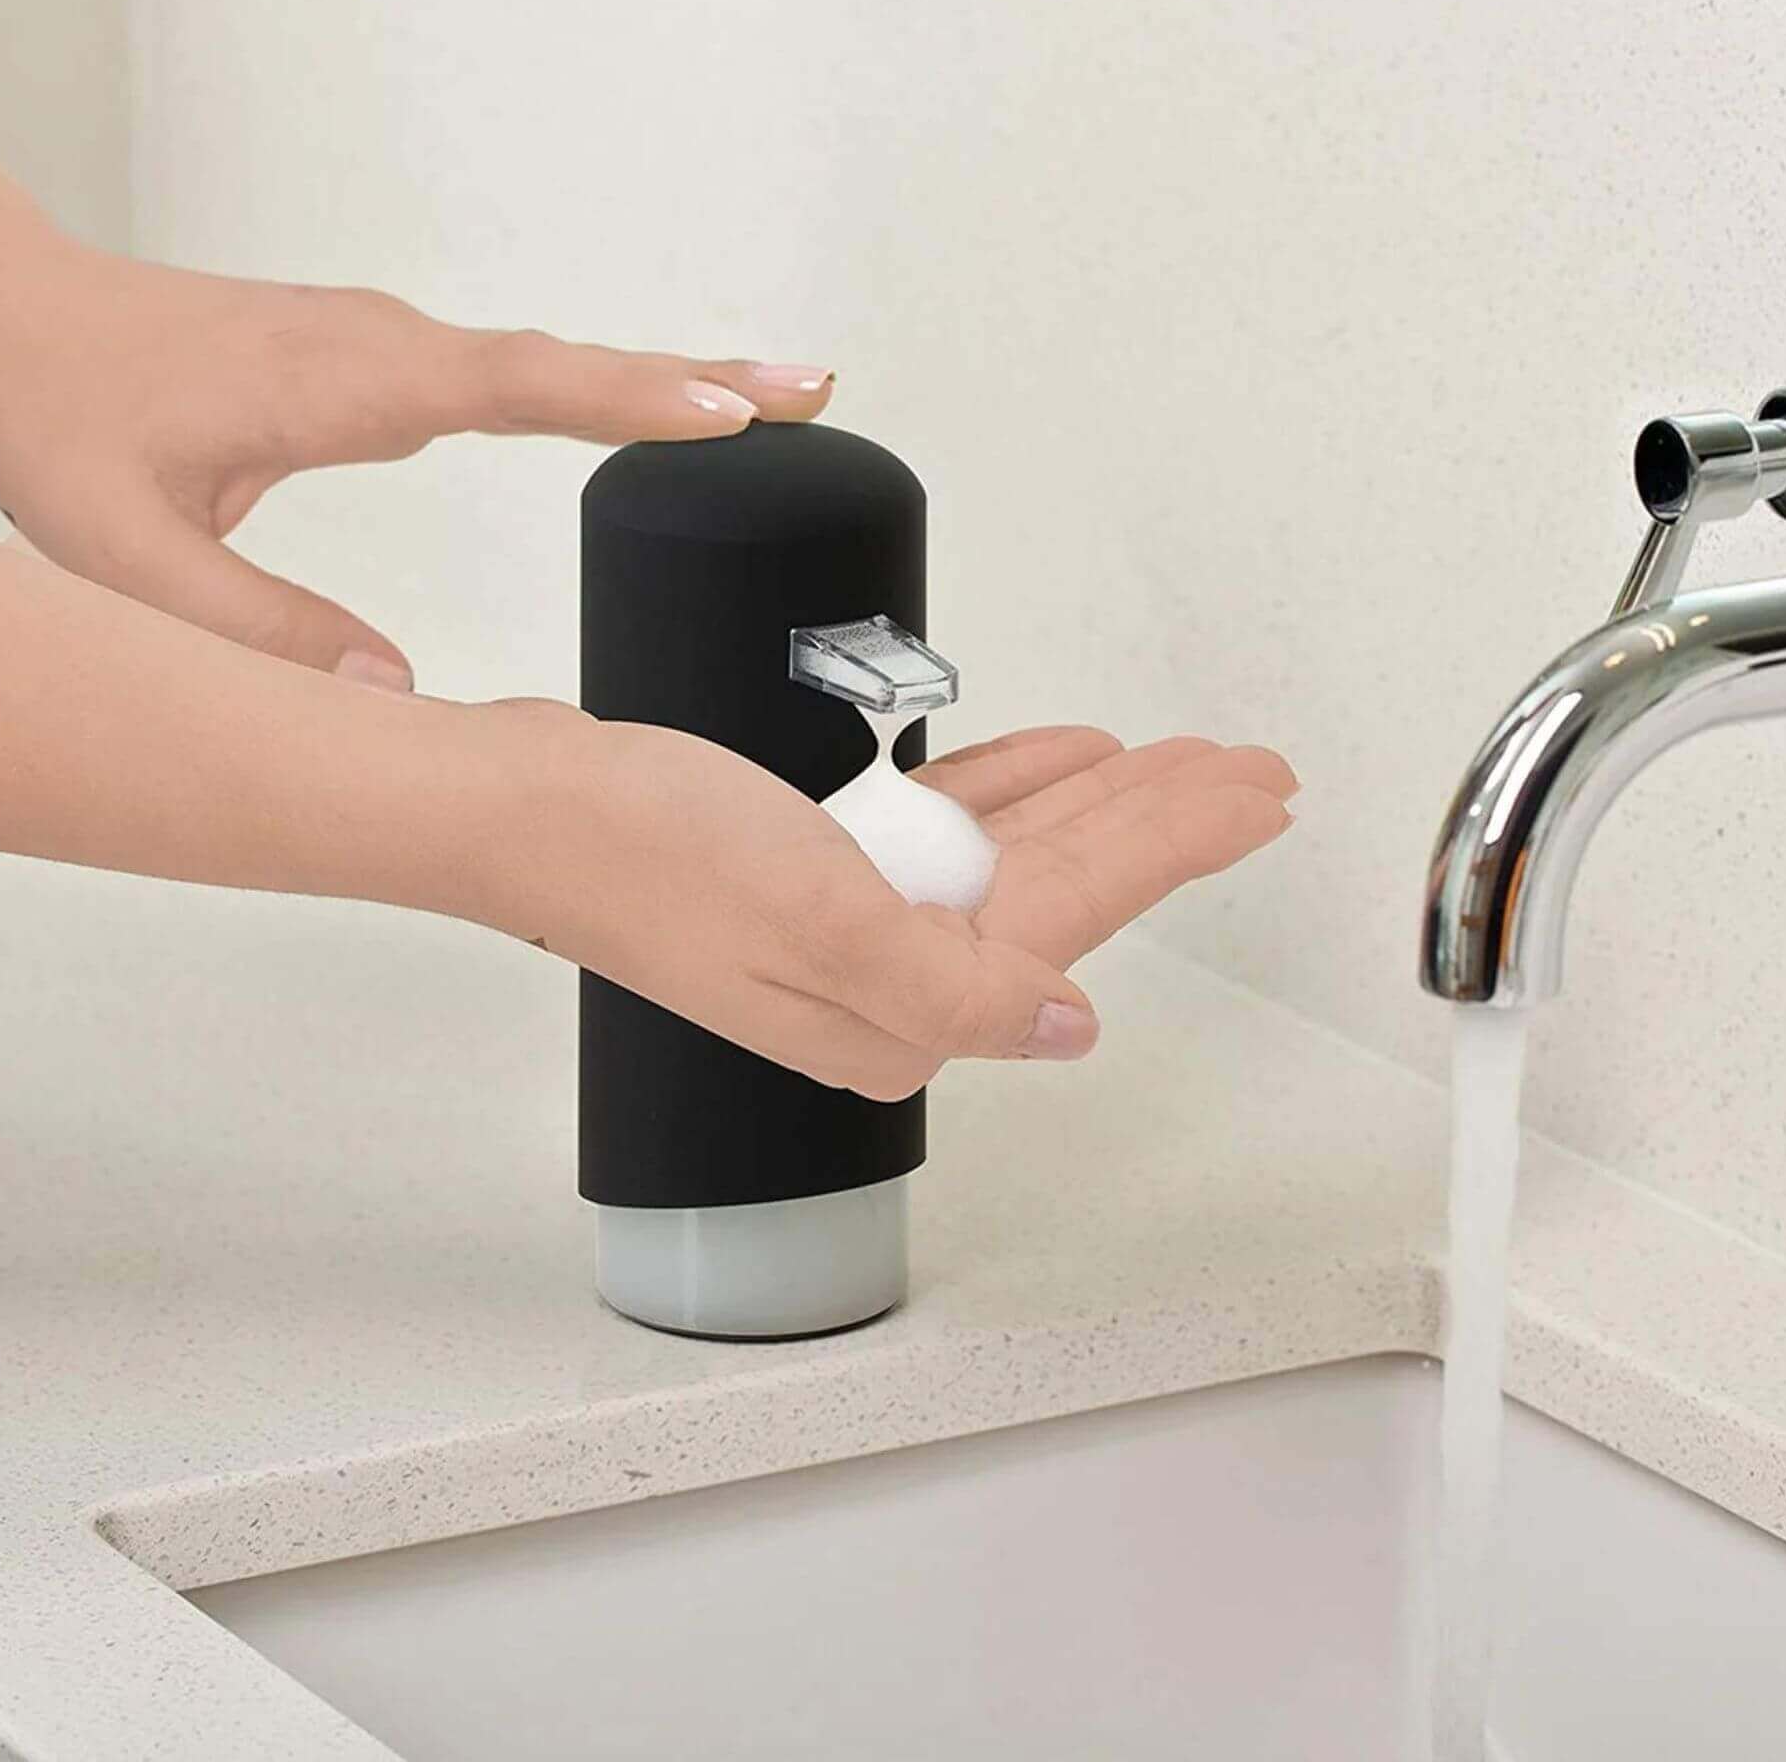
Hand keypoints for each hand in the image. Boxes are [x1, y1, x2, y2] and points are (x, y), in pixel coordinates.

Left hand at [0, 244, 833, 686]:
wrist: (9, 311)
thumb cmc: (62, 412)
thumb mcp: (129, 551)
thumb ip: (254, 632)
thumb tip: (392, 698)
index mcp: (348, 385)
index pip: (518, 385)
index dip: (629, 400)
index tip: (733, 410)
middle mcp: (385, 350)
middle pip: (569, 361)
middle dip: (696, 377)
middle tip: (813, 386)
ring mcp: (388, 346)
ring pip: (550, 360)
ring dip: (661, 376)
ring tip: (770, 399)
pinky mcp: (379, 357)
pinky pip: (515, 367)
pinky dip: (598, 382)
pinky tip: (637, 400)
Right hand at [486, 709, 1295, 1097]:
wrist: (529, 806)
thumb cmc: (647, 856)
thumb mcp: (825, 924)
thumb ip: (962, 985)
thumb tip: (1068, 1025)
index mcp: (902, 1008)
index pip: (1079, 912)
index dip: (1178, 842)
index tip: (1256, 794)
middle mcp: (887, 982)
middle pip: (1063, 883)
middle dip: (1163, 820)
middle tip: (1251, 772)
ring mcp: (852, 927)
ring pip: (1013, 850)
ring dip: (1096, 798)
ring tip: (1178, 761)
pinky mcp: (816, 874)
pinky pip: (942, 828)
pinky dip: (1003, 789)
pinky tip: (1058, 759)